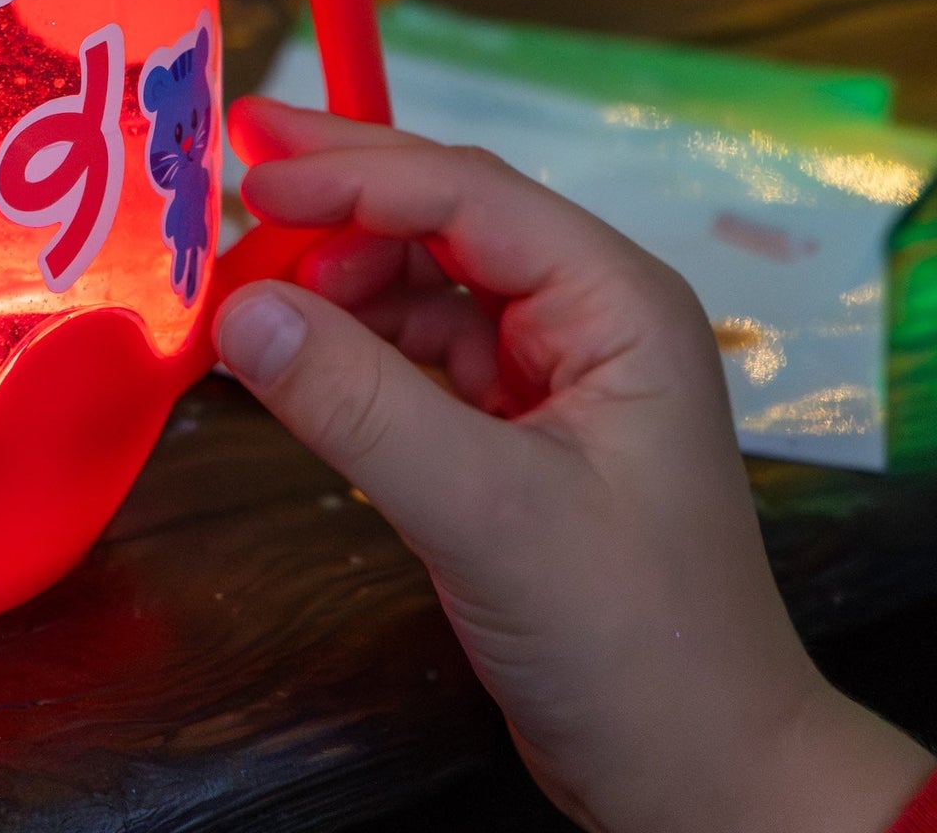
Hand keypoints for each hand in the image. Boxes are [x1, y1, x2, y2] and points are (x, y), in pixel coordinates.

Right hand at [213, 101, 933, 832]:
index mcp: (616, 299)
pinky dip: (353, 346)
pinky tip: (295, 354)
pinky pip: (421, 354)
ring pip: (426, 283)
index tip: (250, 178)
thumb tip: (238, 311)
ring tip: (244, 288)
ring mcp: (554, 372)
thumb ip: (360, 405)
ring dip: (338, 276)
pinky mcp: (518, 431)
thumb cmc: (635, 641)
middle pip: (447, 218)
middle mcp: (589, 314)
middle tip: (236, 165)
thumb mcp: (489, 514)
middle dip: (341, 193)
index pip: (468, 196)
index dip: (354, 174)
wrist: (701, 777)